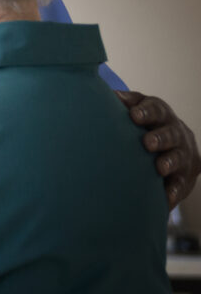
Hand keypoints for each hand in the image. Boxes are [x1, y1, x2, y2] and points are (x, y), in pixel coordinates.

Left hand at [117, 90, 199, 207]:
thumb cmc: (145, 125)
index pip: (156, 109)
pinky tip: (167, 198)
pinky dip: (174, 191)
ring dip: (170, 162)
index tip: (134, 115)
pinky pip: (181, 184)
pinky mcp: (184, 176)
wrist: (174, 146)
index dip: (146, 112)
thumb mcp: (137, 109)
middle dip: (160, 138)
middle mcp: (176, 132)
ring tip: (160, 168)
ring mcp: (183, 155)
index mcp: (161, 115)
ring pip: (179, 157)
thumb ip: (126, 102)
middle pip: (171, 133)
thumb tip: (110, 95)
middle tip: (147, 143)